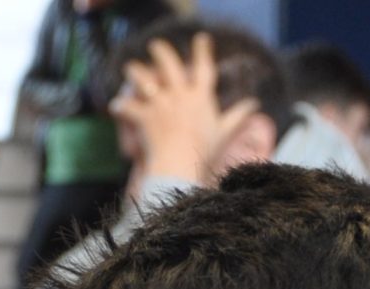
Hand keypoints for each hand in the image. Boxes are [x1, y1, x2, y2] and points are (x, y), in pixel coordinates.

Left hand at [119, 32, 254, 184]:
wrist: (182, 170)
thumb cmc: (205, 153)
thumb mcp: (225, 132)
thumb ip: (238, 115)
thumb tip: (255, 104)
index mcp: (201, 98)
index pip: (204, 68)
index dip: (203, 50)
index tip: (201, 38)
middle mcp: (180, 96)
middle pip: (169, 63)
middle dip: (161, 51)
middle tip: (156, 46)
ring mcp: (161, 105)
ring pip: (143, 78)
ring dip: (135, 71)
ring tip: (131, 68)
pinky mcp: (145, 117)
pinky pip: (128, 107)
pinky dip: (120, 106)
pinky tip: (114, 106)